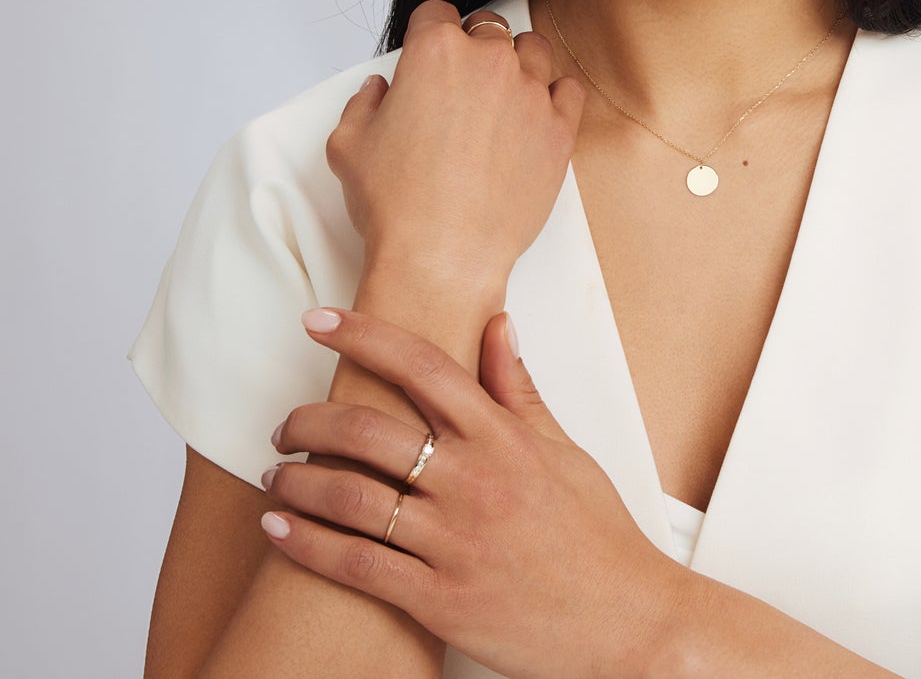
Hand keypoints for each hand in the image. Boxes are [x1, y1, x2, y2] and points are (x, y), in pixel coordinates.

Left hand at [260, 306, 686, 678]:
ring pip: (351, 498)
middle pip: (369, 430)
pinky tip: (279, 529)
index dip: (364, 335)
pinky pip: (356, 566)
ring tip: (276, 473)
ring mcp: (454, 542)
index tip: (319, 320)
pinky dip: (307, 543)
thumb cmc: (596, 532)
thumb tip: (496, 325)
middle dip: (310, 419)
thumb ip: (518, 388)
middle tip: (286, 422)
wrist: (625, 620)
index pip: (422, 366)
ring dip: (298, 481)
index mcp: (503, 437)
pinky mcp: (439, 600)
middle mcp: (474, 480)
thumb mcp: (563, 450)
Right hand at [326, 0, 585, 275]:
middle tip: (463, 81)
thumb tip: (380, 89)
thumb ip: (363, 102)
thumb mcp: (348, 143)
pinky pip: (568, 89)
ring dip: (517, 62)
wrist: (443, 254)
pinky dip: (554, 95)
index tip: (430, 50)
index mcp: (434, 52)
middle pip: (487, 27)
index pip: (436, 13)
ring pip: (532, 49)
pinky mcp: (559, 127)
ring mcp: (529, 91)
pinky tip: (536, 113)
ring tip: (502, 94)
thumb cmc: (395, 204)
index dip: (429, 31)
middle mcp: (487, 61)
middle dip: (473, 46)